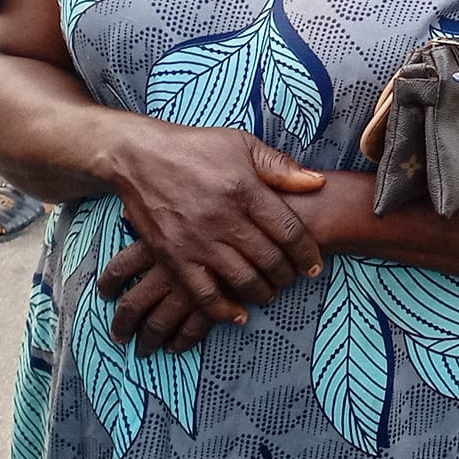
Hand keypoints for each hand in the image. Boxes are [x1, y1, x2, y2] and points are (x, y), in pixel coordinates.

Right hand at [105, 123, 325, 330]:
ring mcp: (196, 240)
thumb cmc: (197, 148)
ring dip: (262, 292)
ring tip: (270, 292)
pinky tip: (237, 314)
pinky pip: (202, 293)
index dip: (307, 253)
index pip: (288, 230)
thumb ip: (281, 167)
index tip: (315, 265)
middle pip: (269, 259)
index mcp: (245, 190)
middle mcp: (223, 218)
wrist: (141, 157)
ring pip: (241, 279)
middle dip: (287, 274)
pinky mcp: (172, 256)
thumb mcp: (243, 145)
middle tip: (293, 278)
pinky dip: (223, 309)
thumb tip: (318, 182)